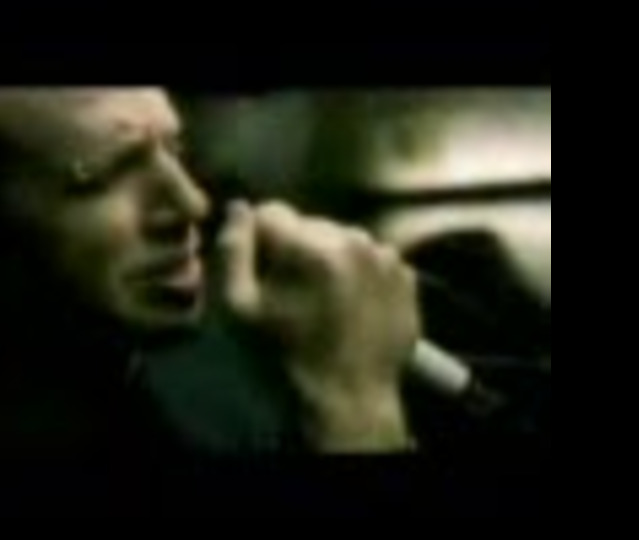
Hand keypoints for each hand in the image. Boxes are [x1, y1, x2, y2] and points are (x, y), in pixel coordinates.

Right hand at [217, 200, 420, 451]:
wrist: (350, 399)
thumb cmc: (286, 356)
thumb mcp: (240, 309)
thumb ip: (233, 252)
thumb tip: (238, 209)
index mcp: (310, 246)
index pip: (271, 211)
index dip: (258, 239)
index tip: (260, 271)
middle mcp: (353, 239)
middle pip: (309, 223)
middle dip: (296, 248)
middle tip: (292, 291)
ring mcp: (385, 257)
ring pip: (341, 238)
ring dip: (329, 259)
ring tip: (324, 300)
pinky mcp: (405, 276)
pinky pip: (370, 258)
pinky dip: (358, 274)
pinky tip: (350, 306)